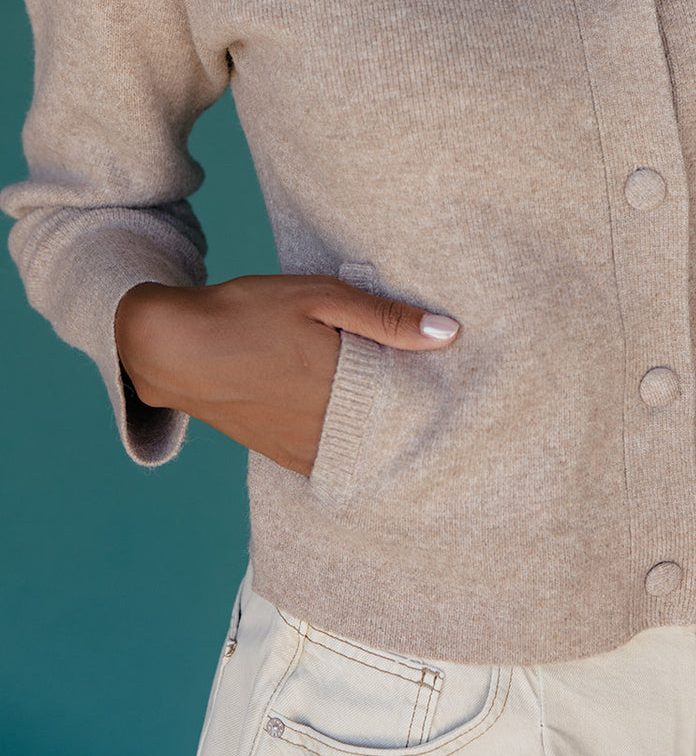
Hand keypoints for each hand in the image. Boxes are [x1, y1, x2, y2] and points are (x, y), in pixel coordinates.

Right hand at [114, 274, 459, 474]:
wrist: (174, 349)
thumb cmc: (249, 312)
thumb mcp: (320, 297)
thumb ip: (385, 317)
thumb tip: (450, 333)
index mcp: (345, 389)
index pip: (416, 401)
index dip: (440, 387)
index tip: (460, 374)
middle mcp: (329, 431)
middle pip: (396, 428)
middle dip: (416, 408)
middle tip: (435, 387)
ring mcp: (306, 451)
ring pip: (369, 446)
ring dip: (386, 426)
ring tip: (399, 396)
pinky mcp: (288, 458)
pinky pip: (339, 457)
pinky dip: (355, 440)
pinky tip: (358, 413)